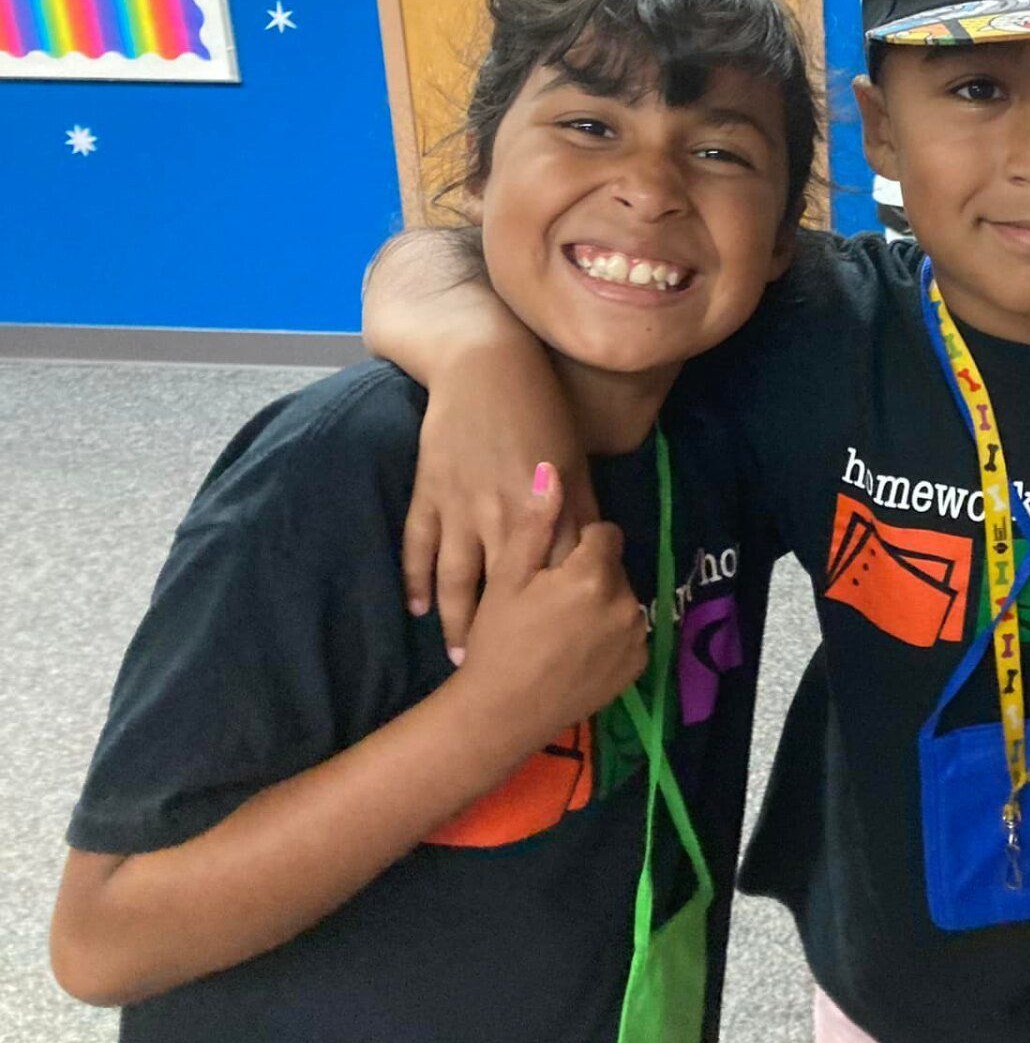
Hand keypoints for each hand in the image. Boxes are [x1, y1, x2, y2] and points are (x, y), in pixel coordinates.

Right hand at [402, 340, 595, 656]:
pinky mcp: (428, 495)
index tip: (562, 650)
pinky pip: (418, 546)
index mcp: (546, 510)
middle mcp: (503, 516)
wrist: (485, 367)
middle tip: (501, 675)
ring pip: (456, 577)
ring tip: (459, 656)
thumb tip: (599, 552)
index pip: (556, 574)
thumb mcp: (576, 460)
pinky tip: (418, 610)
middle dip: (502, 633)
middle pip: (503, 589)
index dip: (559, 614)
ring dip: (457, 620)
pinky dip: (416, 579)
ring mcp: (459, 507)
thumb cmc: (542, 410)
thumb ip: (582, 510)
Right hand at [456, 465, 648, 752]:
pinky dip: (610, 635)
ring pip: (622, 600)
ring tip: (561, 626)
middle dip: (589, 575)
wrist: (500, 714)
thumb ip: (536, 523)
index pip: (604, 534)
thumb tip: (552, 471)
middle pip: (614, 568)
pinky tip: (576, 649)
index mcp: (595, 574)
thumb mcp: (507, 577)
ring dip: (601, 604)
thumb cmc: (497, 640)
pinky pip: (629, 633)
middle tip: (551, 599)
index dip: (577, 545)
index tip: (552, 566)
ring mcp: (635, 638)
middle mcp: (626, 602)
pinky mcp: (637, 667)